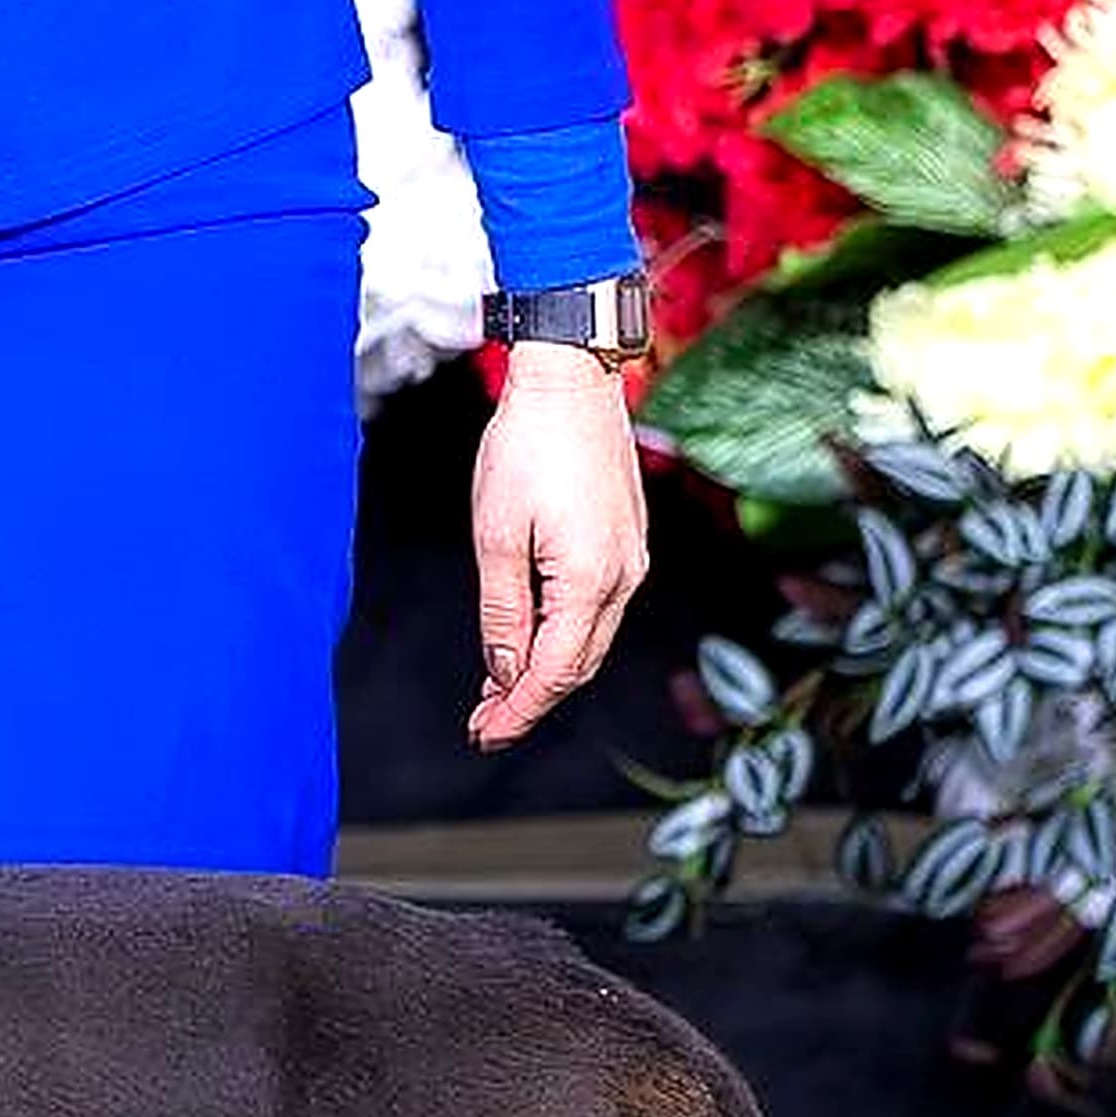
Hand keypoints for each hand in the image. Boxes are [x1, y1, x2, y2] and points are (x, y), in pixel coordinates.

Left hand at [466, 346, 651, 751]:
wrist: (572, 382)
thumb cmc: (528, 446)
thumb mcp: (495, 533)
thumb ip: (502, 609)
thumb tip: (504, 669)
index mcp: (592, 581)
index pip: (554, 670)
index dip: (517, 709)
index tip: (483, 734)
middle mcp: (624, 578)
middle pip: (578, 663)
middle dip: (530, 699)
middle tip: (484, 725)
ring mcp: (631, 561)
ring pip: (589, 639)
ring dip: (545, 669)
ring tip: (498, 693)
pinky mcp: (626, 544)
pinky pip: (595, 609)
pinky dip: (561, 634)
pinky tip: (530, 639)